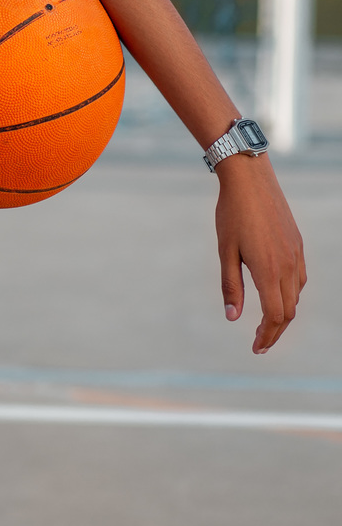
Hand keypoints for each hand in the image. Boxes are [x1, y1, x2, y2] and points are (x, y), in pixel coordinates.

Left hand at [214, 154, 306, 353]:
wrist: (250, 178)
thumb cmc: (232, 213)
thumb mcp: (225, 250)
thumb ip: (230, 285)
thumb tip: (233, 318)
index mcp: (268, 270)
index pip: (274, 316)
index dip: (266, 336)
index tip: (255, 348)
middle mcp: (287, 265)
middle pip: (288, 311)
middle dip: (275, 331)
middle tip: (259, 343)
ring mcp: (296, 254)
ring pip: (296, 296)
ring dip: (283, 314)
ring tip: (266, 323)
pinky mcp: (297, 243)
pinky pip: (299, 278)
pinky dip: (290, 294)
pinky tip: (276, 293)